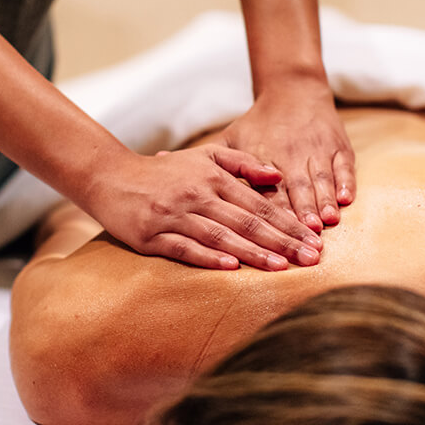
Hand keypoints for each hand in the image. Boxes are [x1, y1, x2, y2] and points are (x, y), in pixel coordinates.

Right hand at [83, 145, 322, 270]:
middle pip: (246, 221)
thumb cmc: (165, 170)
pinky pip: (184, 248)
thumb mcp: (205, 155)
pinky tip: (231, 268)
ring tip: (281, 267)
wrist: (110, 177)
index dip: (289, 223)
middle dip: (282, 241)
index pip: (259, 203)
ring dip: (253, 252)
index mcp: (213, 177)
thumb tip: (278, 175)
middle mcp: (196, 194)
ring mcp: (173, 215)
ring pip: (220, 236)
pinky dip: (208, 258)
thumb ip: (243, 163)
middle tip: (310, 258)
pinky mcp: (151, 235)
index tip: (314, 240)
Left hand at [217, 78, 355, 231]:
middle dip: (303, 212)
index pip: (267, 189)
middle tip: (307, 236)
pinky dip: (346, 182)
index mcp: (262, 156)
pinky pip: (344, 166)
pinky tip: (346, 199)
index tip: (274, 231)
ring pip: (321, 179)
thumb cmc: (258, 123)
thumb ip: (211, 162)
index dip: (272, 210)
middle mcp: (290, 154)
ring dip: (324, 201)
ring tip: (327, 222)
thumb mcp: (230, 138)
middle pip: (297, 187)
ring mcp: (317, 150)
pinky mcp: (338, 146)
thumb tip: (170, 169)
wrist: (293, 90)